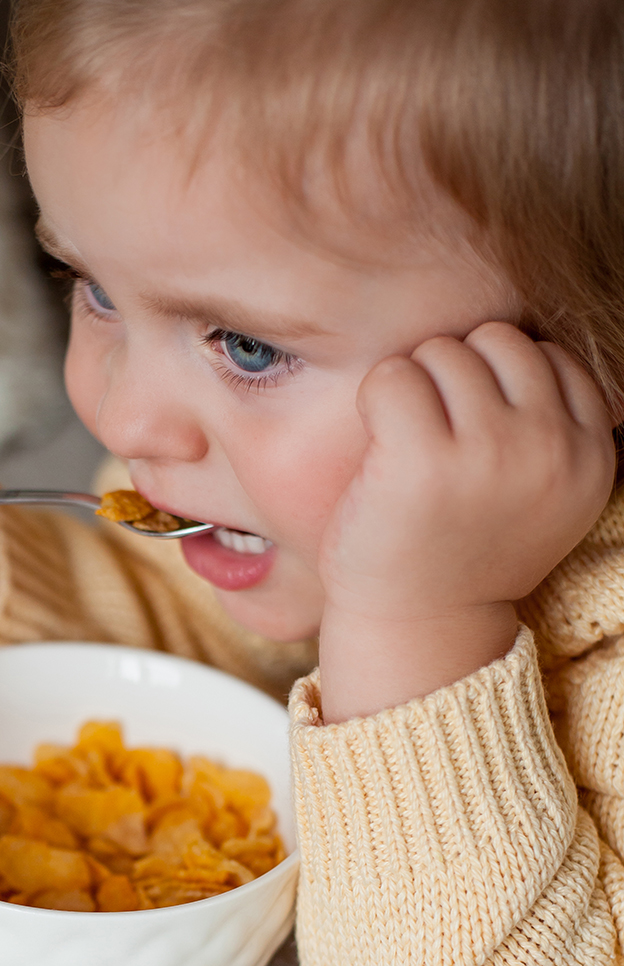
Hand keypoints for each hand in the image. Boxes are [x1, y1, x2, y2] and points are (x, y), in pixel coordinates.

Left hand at [317, 323, 615, 721]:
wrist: (419, 623)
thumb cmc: (465, 550)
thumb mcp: (545, 497)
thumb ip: (556, 429)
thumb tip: (535, 350)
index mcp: (591, 455)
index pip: (554, 357)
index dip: (499, 380)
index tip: (472, 428)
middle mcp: (551, 448)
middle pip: (498, 340)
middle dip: (457, 371)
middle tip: (432, 429)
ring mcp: (489, 451)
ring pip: (445, 351)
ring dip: (415, 383)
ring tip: (406, 438)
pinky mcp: (421, 458)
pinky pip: (393, 375)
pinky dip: (377, 396)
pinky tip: (377, 440)